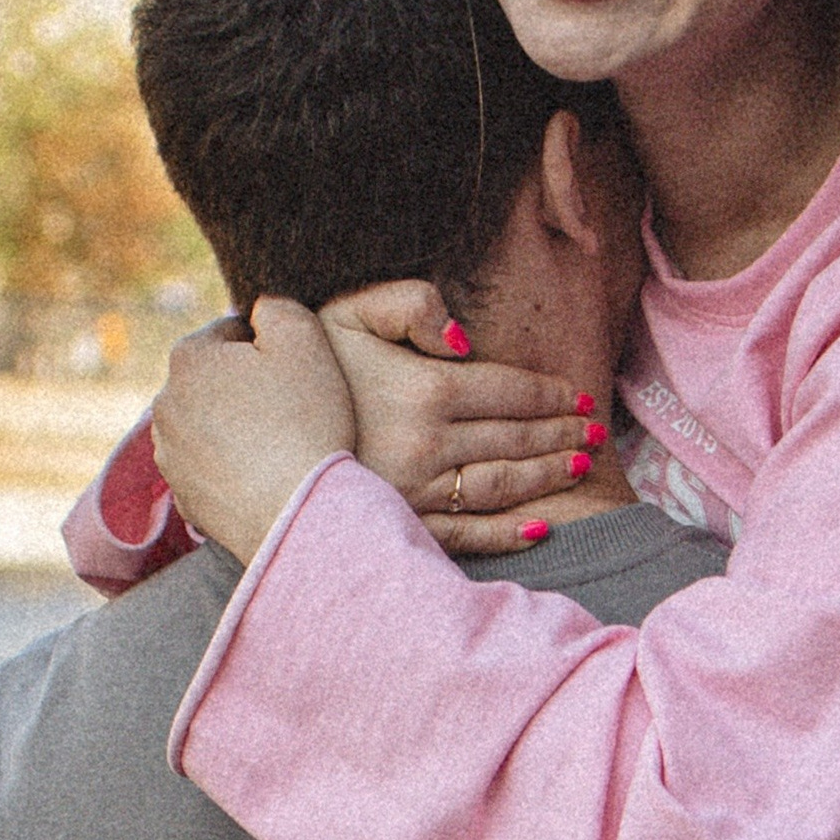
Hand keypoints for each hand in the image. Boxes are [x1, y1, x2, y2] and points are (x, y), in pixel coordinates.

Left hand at [152, 302, 356, 564]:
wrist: (299, 513)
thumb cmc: (305, 423)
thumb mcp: (305, 340)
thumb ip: (278, 308)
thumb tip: (260, 309)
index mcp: (188, 357)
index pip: (231, 332)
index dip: (271, 348)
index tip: (297, 373)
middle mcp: (165, 403)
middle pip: (216, 379)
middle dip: (247, 387)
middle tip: (292, 408)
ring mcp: (169, 455)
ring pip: (210, 424)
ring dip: (238, 427)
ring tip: (280, 445)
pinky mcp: (183, 496)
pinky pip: (212, 468)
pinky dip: (234, 468)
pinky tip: (267, 476)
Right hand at [318, 279, 604, 554]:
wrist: (244, 438)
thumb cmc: (301, 370)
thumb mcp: (347, 311)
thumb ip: (411, 304)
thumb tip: (465, 341)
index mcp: (425, 390)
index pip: (510, 391)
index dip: (551, 393)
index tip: (579, 395)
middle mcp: (430, 444)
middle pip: (515, 438)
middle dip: (561, 433)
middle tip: (594, 431)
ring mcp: (416, 492)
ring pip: (503, 485)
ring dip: (548, 475)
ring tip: (580, 464)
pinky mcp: (401, 526)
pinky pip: (469, 535)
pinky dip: (510, 533)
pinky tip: (541, 526)